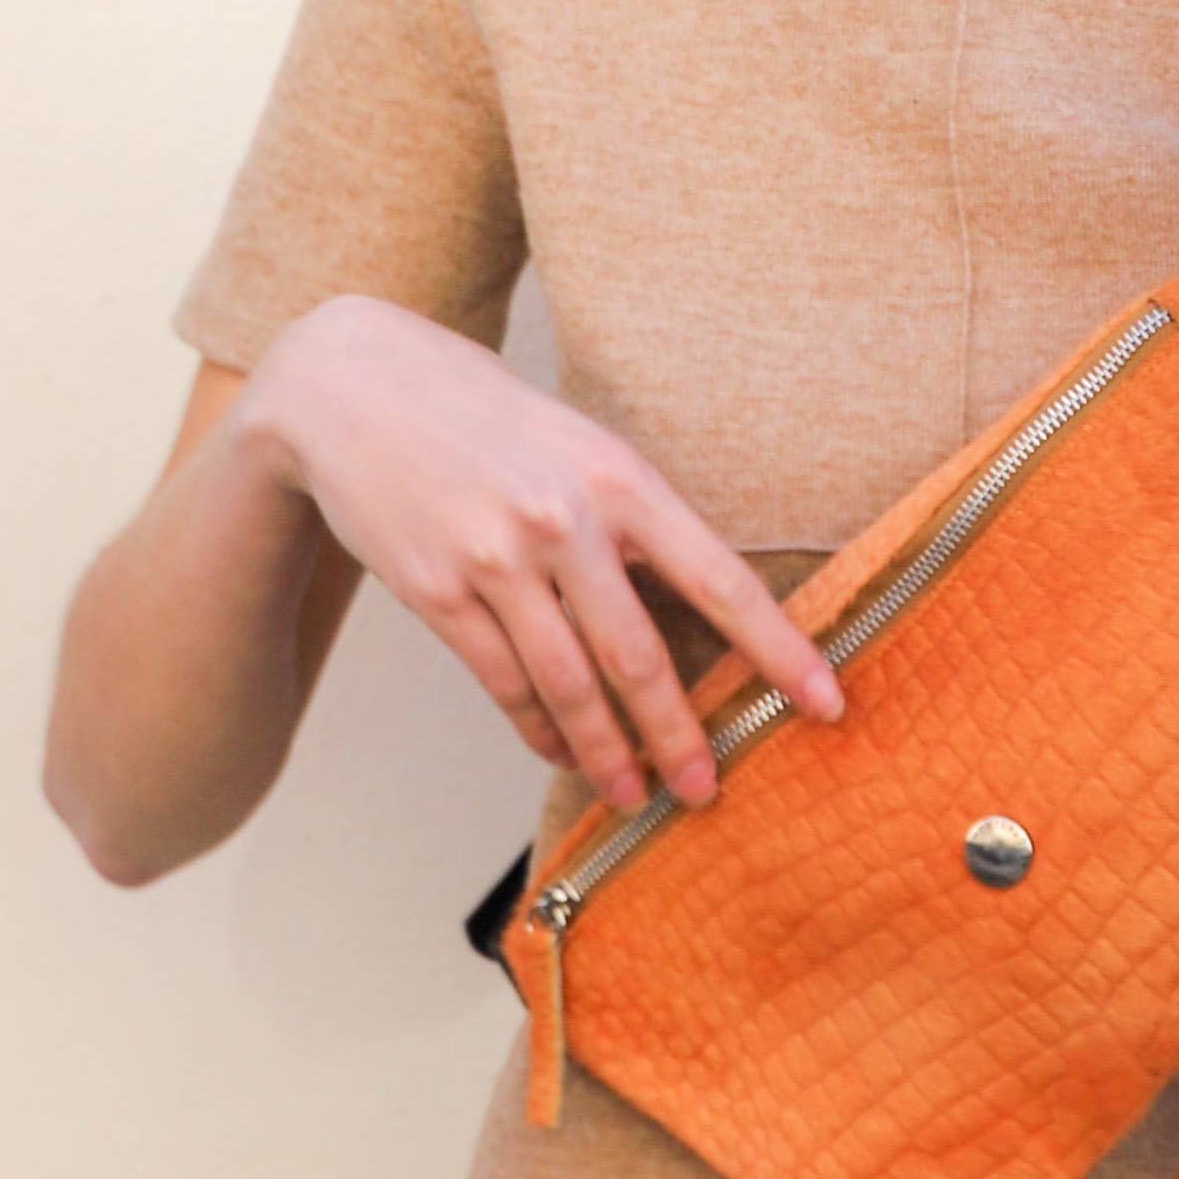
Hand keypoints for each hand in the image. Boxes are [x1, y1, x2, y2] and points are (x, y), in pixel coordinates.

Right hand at [237, 296, 841, 815]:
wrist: (351, 384)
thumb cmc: (484, 414)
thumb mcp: (577, 439)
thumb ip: (629, 516)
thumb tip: (687, 608)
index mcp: (620, 476)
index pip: (720, 579)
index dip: (780, 650)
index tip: (827, 702)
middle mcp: (563, 521)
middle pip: (639, 657)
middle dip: (679, 735)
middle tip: (706, 789)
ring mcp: (495, 561)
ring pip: (568, 685)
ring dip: (605, 753)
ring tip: (633, 794)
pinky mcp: (437, 592)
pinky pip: (503, 682)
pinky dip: (538, 727)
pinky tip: (560, 751)